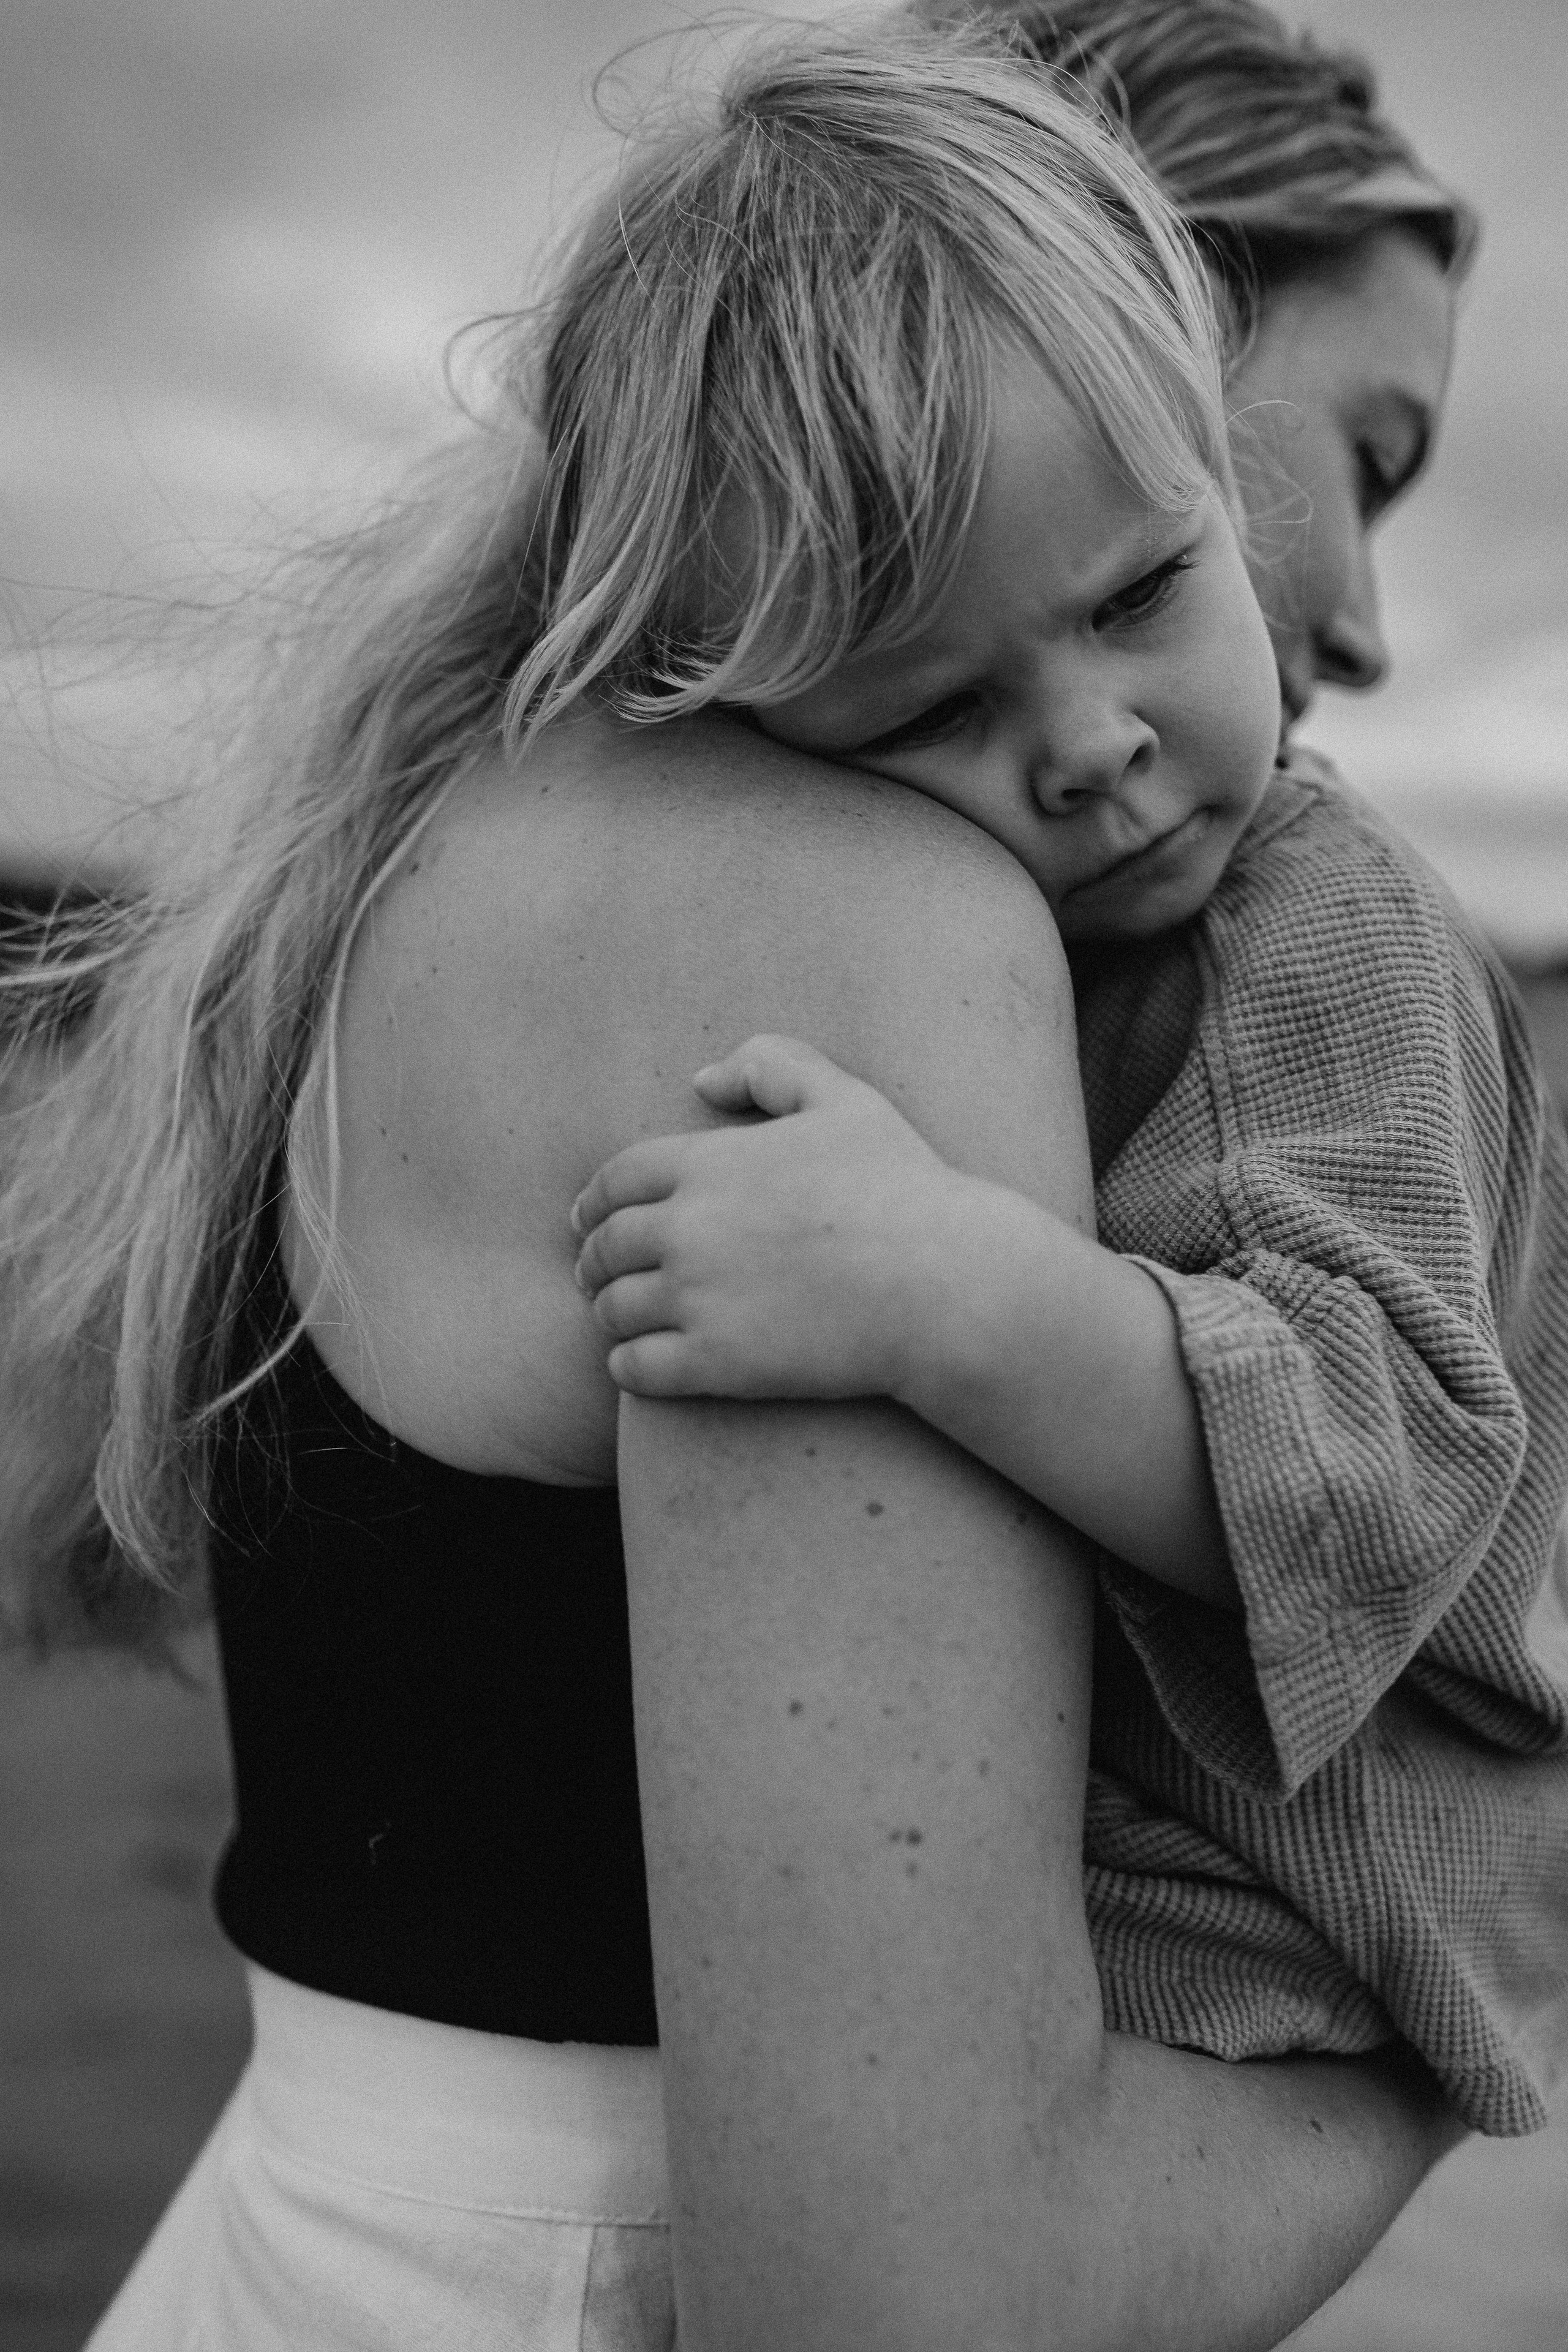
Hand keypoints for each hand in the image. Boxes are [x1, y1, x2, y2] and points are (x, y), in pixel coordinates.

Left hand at [571, 1034, 966, 1398]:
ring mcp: (697, 1298)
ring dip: (608, 1314)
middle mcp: (688, 1229)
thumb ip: (773, 1066)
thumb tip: (702, 1080)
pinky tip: (639, 1364)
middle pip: (605, 1246)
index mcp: (708, 1163)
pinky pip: (635, 1369)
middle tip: (597, 1273)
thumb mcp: (845, 1099)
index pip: (616, 1179)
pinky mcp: (715, 1363)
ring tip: (621, 1320)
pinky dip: (625, 1366)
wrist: (942, 1283)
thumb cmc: (902, 1189)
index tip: (588, 1219)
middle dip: (593, 1260)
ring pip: (613, 1310)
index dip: (595, 1201)